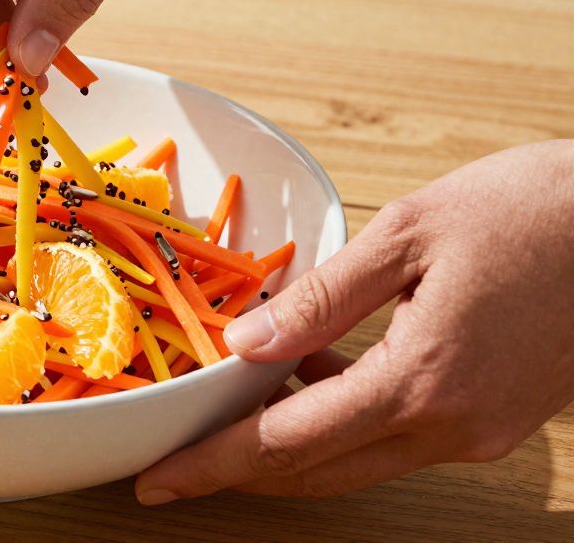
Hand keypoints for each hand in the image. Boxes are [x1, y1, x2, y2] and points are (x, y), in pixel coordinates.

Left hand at [136, 140, 573, 502]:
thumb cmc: (532, 210)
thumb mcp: (407, 235)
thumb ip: (319, 299)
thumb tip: (242, 345)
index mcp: (422, 380)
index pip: (287, 442)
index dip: (213, 465)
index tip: (157, 480)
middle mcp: (451, 425)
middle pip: (316, 469)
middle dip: (237, 470)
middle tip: (174, 461)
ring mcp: (478, 430)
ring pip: (355, 459)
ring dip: (288, 444)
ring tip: (227, 410)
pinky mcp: (493, 418)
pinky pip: (395, 434)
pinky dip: (341, 418)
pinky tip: (308, 373)